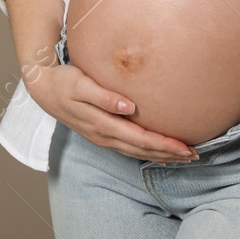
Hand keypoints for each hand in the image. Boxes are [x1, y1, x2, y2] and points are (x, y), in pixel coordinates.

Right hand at [25, 61, 197, 163]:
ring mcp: (102, 138)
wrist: (44, 90)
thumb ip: (104, 96)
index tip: (186, 147)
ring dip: (160, 155)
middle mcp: (104, 136)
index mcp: (103, 124)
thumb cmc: (65, 82)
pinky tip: (158, 153)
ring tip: (183, 156)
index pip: (141, 139)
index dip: (164, 144)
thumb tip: (129, 107)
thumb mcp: (81, 84)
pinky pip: (128, 149)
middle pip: (142, 149)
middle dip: (169, 153)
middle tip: (195, 155)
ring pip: (136, 152)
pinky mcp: (101, 134)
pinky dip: (146, 153)